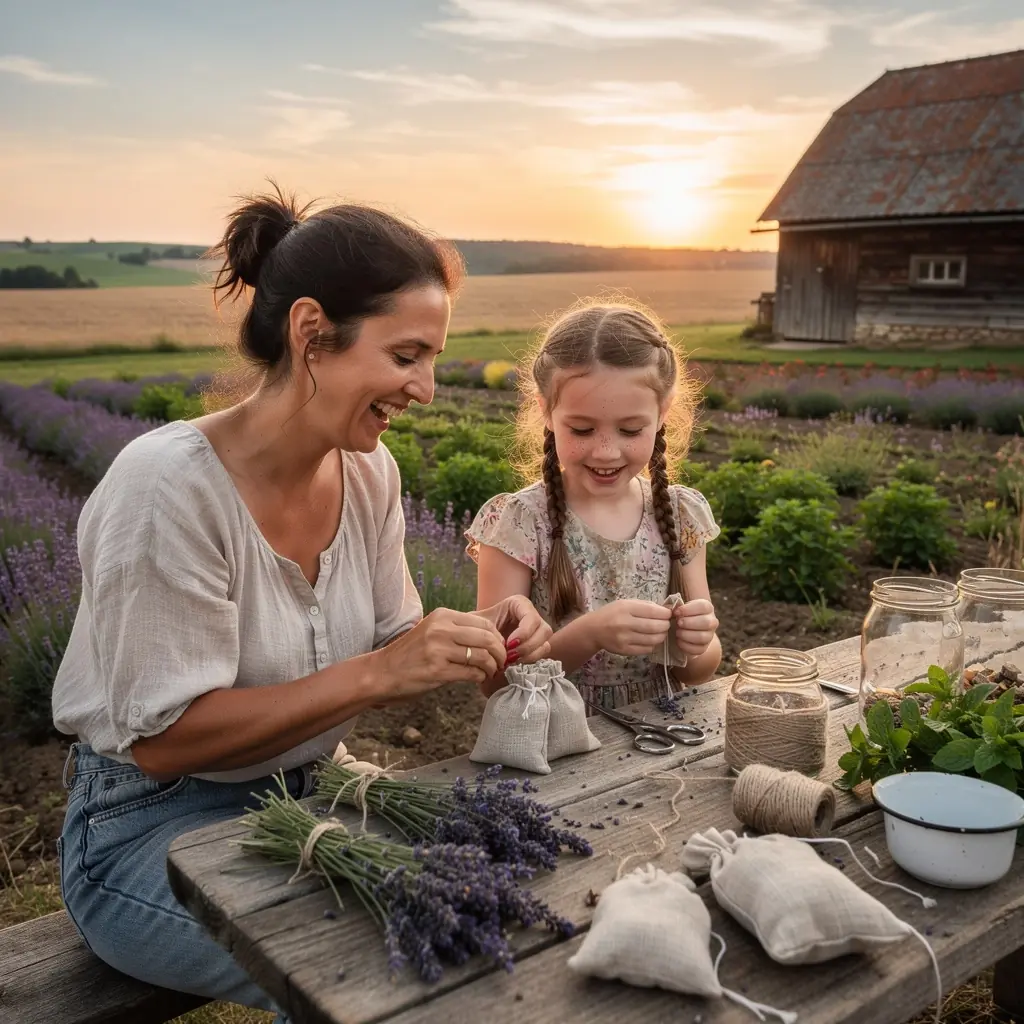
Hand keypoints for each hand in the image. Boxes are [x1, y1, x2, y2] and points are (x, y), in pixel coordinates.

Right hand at [377, 608, 506, 697]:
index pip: (483, 622)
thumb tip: (490, 636)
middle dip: (500, 652)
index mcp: (442, 616)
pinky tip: (478, 678)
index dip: (497, 637)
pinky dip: (480, 677)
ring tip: (490, 672)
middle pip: (487, 638)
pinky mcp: (437, 671)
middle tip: (501, 662)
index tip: (499, 648)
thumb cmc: (410, 654)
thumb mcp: (432, 631)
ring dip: (492, 666)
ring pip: (482, 656)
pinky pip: (472, 673)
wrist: (382, 672)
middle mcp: (441, 629)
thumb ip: (457, 630)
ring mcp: (439, 649)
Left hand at [477, 595, 552, 665]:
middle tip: (510, 656)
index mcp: (519, 603)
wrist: (480, 636)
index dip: (524, 632)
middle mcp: (532, 615)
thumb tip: (487, 636)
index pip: (532, 616)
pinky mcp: (538, 643)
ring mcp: (538, 630)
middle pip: (544, 630)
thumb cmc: (478, 626)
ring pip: (546, 643)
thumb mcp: (476, 621)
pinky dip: (530, 659)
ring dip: (530, 654)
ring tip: (511, 661)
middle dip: (528, 646)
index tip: (509, 644)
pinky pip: (542, 652)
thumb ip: (479, 624)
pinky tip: (515, 663)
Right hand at [590, 599, 671, 656]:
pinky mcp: (625, 651)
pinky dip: (653, 645)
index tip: (669, 614)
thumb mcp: (625, 603)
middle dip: (666, 625)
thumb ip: (644, 606)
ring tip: (661, 632)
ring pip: (653, 639)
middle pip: (655, 626)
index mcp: (625, 608)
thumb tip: (665, 610)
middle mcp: (625, 623)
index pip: (653, 611)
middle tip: (666, 624)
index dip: (665, 613)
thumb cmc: (611, 613)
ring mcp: (625, 639)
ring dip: (661, 636)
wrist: (593, 630)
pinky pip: (646, 649)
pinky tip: (651, 640)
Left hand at [671, 598, 718, 656]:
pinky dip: (686, 645)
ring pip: (702, 637)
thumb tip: (674, 601)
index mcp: (707, 608)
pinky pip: (698, 649)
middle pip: (706, 622)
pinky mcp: (703, 648)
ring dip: (686, 635)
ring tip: (677, 632)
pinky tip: (679, 640)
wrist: (686, 630)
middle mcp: (712, 621)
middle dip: (688, 623)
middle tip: (678, 623)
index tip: (676, 612)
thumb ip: (680, 601)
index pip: (703, 606)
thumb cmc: (682, 614)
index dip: (688, 609)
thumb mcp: (682, 604)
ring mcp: (709, 636)